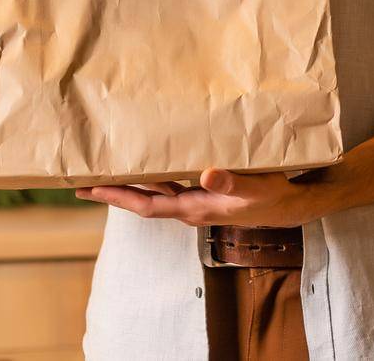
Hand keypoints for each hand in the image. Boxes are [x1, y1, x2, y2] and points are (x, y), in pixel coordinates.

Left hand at [74, 168, 325, 227]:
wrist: (291, 205)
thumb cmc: (272, 196)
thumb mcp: (254, 187)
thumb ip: (231, 180)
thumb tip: (206, 175)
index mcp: (195, 208)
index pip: (146, 204)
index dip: (118, 197)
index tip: (91, 188)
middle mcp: (190, 207)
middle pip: (142, 200)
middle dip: (113, 192)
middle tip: (82, 181)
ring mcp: (197, 202)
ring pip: (155, 193)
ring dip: (131, 184)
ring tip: (107, 172)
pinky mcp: (205, 193)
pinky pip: (171, 186)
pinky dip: (154, 177)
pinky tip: (149, 165)